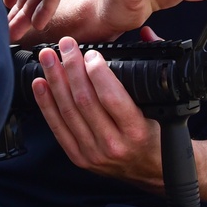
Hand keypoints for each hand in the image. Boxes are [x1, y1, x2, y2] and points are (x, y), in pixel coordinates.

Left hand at [31, 37, 163, 187]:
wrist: (153, 172)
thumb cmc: (159, 135)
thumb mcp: (166, 104)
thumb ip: (155, 66)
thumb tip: (145, 34)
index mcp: (136, 131)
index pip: (111, 97)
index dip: (97, 71)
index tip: (91, 53)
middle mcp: (113, 144)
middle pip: (84, 100)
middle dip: (71, 68)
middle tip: (66, 46)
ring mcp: (93, 153)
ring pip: (68, 111)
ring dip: (55, 80)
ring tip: (48, 58)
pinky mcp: (78, 157)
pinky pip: (58, 128)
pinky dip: (46, 104)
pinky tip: (40, 84)